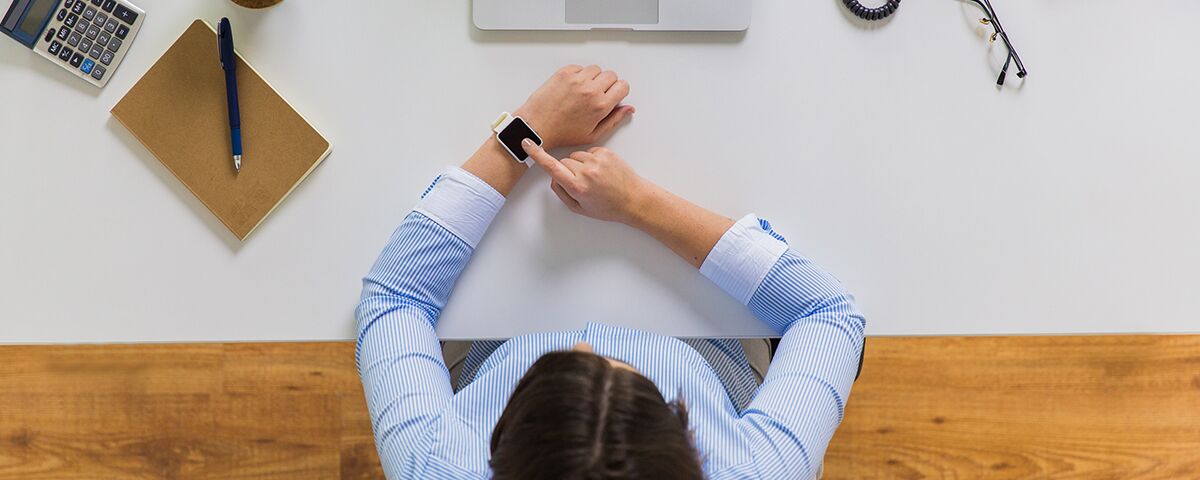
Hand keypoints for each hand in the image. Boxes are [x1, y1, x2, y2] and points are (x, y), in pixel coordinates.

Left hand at [514, 65, 634, 149]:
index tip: (614, 94)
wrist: (536, 126)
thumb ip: (614, 120)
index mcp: (600, 106)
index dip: (620, 91)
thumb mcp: (593, 134)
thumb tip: (628, 109)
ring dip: (593, 78)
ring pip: (596, 69)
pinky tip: (573, 88)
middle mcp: (590, 90)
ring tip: (583, 91)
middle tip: (597, 94)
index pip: (623, 86)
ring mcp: (577, 79)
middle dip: (608, 84)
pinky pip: (580, 67)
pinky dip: (579, 75)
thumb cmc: (562, 133)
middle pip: (611, 75)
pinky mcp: (564, 73)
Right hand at [522, 140, 653, 223]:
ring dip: (579, 164)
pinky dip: (591, 160)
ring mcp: (597, 160)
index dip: (537, 155)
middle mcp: (586, 171)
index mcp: (577, 186)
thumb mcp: (579, 208)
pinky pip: (589, 152)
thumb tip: (553, 177)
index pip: (551, 166)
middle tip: (580, 183)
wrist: (634, 199)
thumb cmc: (608, 207)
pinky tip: (600, 171)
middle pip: (563, 162)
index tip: (526, 143)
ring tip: (593, 178)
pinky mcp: (606, 152)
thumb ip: (561, 192)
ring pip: (575, 155)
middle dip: (566, 170)